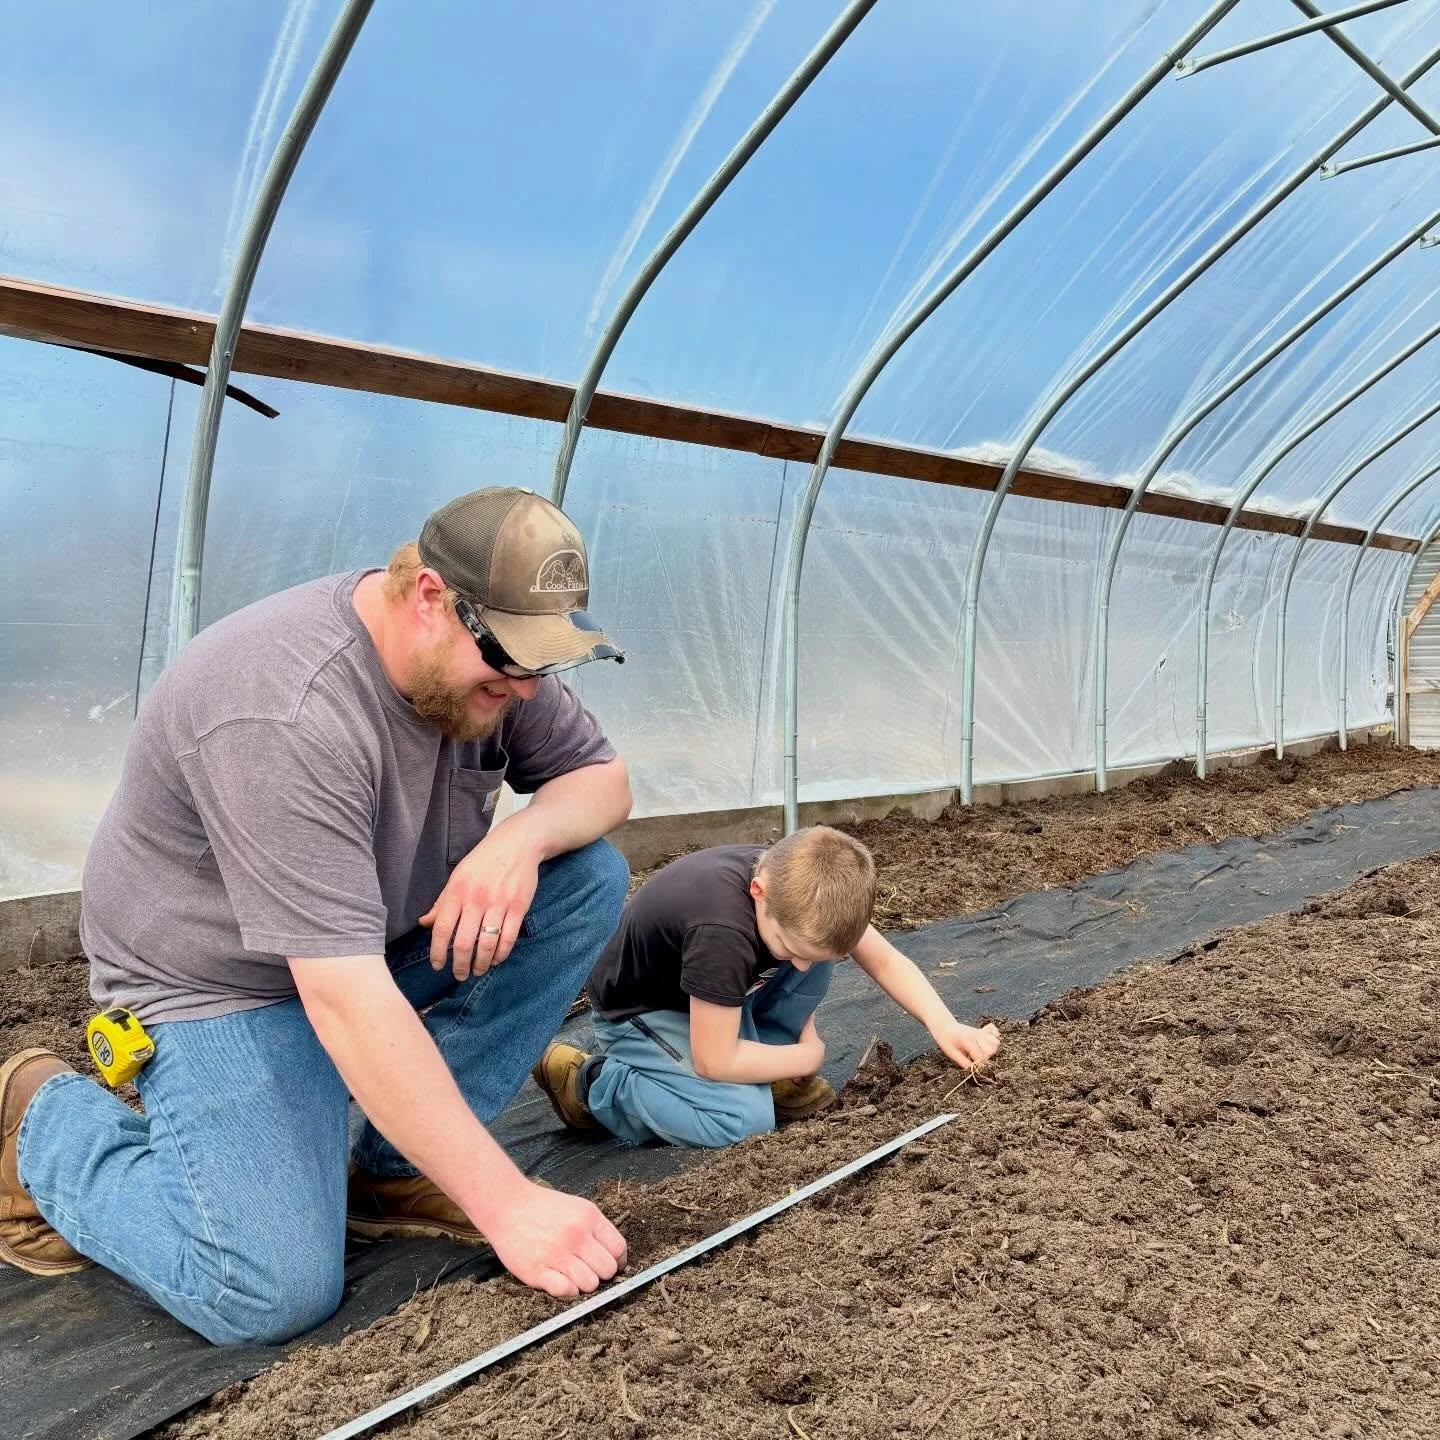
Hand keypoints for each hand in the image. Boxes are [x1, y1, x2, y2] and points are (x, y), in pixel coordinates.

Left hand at [420, 824, 541, 979]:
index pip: (442, 929)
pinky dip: (502, 954)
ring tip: (477, 970)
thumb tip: (424, 923)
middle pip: (464, 942)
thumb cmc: (484, 860)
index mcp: (457, 891)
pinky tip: (496, 959)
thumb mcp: (457, 876)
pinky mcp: (519, 907)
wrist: (517, 844)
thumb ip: (442, 902)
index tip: (437, 966)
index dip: (437, 952)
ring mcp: (499, 903)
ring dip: (481, 963)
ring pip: (487, 944)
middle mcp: (476, 899)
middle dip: (460, 965)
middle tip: (459, 975)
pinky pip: (509, 937)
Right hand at [483, 1180, 627, 1297]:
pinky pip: (566, 1291)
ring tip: (571, 1274)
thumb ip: (596, 1230)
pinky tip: (559, 1280)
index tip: (611, 1265)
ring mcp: (557, 1254)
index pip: (618, 1249)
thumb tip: (615, 1257)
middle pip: (607, 1270)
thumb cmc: (542, 1208)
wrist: (506, 1206)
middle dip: (601, 1274)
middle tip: (588, 1269)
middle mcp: (576, 1236)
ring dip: (584, 1284)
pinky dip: (566, 1290)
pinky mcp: (537, 1271)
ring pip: (590, 1284)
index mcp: (588, 1217)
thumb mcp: (576, 1207)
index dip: (617, 1261)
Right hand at [796, 1014, 825, 1074]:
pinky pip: (804, 1080)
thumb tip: (811, 1008)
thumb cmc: (807, 1041)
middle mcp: (820, 1059)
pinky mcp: (809, 1078)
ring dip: (801, 1071)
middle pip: (811, 1059)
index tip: (799, 1048)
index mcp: (820, 1047)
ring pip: (807, 1070)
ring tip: (794, 1069)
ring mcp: (815, 1069)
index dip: (806, 1048)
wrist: (806, 1057)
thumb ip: (810, 1018)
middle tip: (795, 1059)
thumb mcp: (808, 1027)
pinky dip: (799, 1080)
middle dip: (804, 1059)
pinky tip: (794, 1078)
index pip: (814, 1047)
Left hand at [932, 1017, 1001, 1069]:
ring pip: (996, 1042)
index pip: (981, 1057)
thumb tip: (973, 1071)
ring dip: (991, 1049)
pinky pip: (994, 1031)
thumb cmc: (947, 1040)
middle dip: (985, 1057)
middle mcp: (977, 1035)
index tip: (972, 1065)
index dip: (978, 1064)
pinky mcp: (982, 1030)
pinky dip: (994, 1035)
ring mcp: (980, 1032)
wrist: (944, 1027)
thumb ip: (963, 1062)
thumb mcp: (952, 1053)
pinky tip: (987, 1040)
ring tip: (980, 1050)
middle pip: (991, 1050)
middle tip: (975, 1057)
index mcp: (969, 1040)